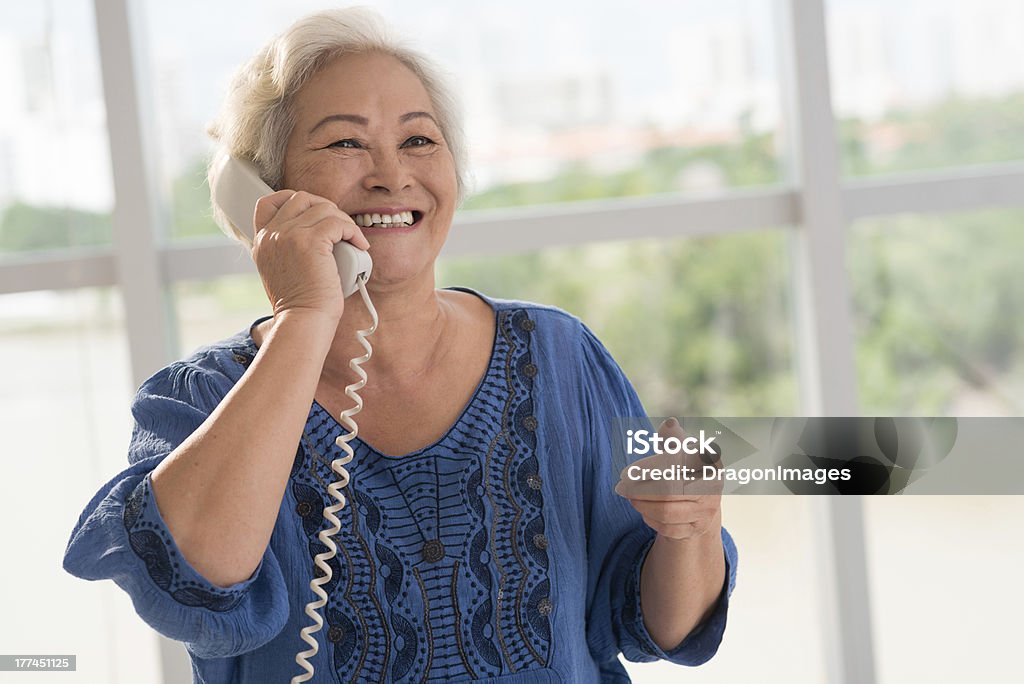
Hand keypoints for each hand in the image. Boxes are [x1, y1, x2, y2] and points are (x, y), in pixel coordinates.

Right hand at [251, 190, 369, 322]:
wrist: (302, 320)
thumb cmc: (300, 303)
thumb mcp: (282, 270)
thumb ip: (288, 248)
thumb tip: (319, 232)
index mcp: (262, 240)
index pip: (270, 201)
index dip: (294, 200)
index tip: (314, 213)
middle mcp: (271, 234)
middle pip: (301, 198)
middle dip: (325, 207)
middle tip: (340, 228)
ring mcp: (288, 235)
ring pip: (323, 208)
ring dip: (343, 221)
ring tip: (352, 240)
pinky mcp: (309, 241)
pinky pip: (338, 222)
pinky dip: (354, 232)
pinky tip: (360, 245)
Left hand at [615, 418, 722, 541]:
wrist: (702, 502)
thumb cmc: (685, 468)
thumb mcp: (681, 448)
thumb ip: (672, 437)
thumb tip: (670, 424)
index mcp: (710, 461)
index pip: (675, 464)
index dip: (648, 468)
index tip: (624, 472)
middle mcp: (713, 487)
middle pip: (669, 490)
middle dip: (640, 489)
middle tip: (620, 487)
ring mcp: (707, 510)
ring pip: (667, 511)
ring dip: (642, 504)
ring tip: (629, 496)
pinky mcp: (696, 529)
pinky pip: (667, 528)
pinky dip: (650, 518)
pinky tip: (643, 508)